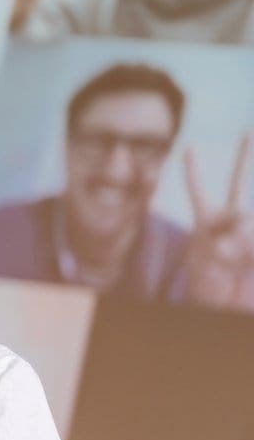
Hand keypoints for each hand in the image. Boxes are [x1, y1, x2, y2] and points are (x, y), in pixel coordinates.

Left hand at [183, 134, 253, 310]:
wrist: (227, 306)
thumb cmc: (209, 290)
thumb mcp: (205, 260)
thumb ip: (223, 235)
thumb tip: (245, 220)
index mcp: (207, 224)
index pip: (199, 192)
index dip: (195, 170)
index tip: (191, 148)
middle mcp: (231, 221)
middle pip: (239, 184)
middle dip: (244, 158)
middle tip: (248, 132)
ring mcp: (249, 230)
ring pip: (245, 217)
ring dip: (239, 240)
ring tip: (228, 258)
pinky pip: (251, 235)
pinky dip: (247, 245)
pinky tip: (239, 258)